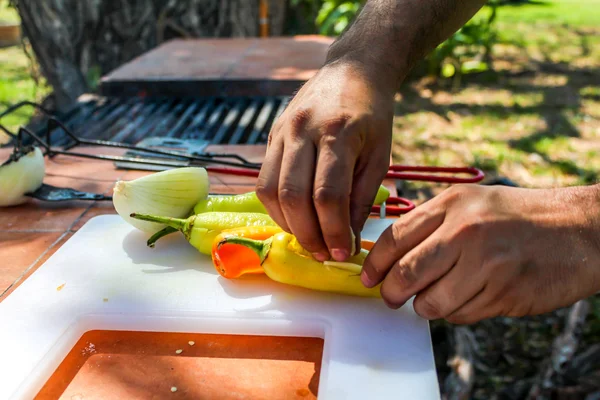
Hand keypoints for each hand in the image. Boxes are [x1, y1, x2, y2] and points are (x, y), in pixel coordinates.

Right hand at [256, 60, 394, 261]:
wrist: (352, 71)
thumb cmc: (373, 116)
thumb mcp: (380, 155)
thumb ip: (361, 197)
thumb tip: (347, 239)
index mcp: (337, 133)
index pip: (328, 194)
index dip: (334, 231)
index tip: (344, 253)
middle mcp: (302, 130)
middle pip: (293, 196)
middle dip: (308, 234)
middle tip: (325, 254)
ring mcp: (281, 131)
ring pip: (270, 190)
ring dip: (288, 224)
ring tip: (310, 240)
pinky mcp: (271, 136)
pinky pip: (263, 180)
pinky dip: (277, 208)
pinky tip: (295, 219)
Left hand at [361, 184, 599, 323]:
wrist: (579, 230)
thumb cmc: (518, 217)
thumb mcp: (472, 203)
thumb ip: (432, 225)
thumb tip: (390, 257)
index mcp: (452, 204)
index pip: (394, 237)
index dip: (374, 263)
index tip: (368, 277)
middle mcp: (465, 231)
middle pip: (405, 274)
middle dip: (392, 293)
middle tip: (392, 297)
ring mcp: (486, 263)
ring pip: (431, 302)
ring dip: (427, 306)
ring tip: (440, 295)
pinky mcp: (504, 292)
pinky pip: (461, 315)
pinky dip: (457, 312)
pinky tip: (473, 296)